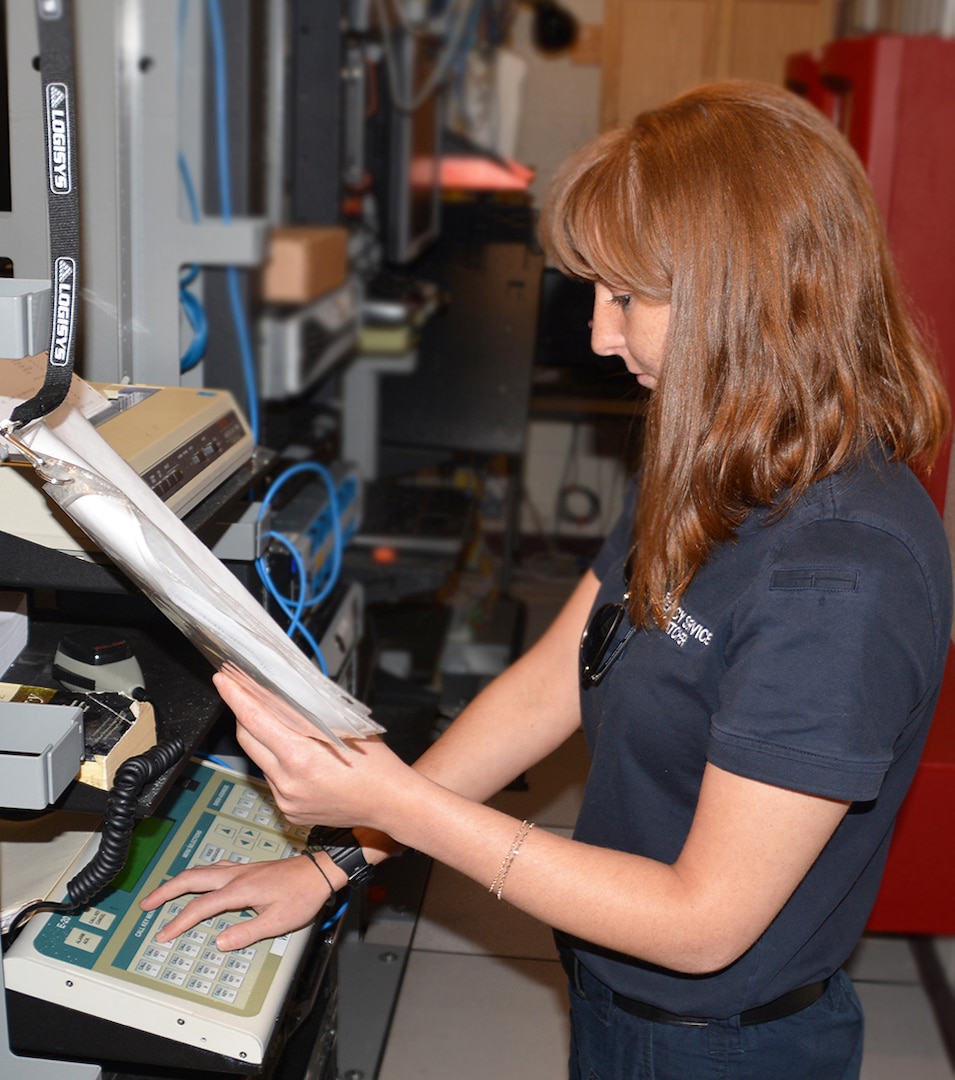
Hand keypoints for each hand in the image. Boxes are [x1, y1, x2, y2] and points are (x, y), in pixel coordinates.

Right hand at [139, 854, 330, 951]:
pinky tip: (198, 877)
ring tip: (163, 892)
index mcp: (239, 890)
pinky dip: (197, 873)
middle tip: (146, 903)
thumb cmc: (302, 895)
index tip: (163, 934)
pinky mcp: (248, 868)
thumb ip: (247, 933)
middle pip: (191, 879)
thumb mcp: (277, 922)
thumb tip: (219, 942)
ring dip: (179, 880)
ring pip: (201, 870)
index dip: (178, 922)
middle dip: (165, 891)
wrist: (318, 872)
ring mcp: (241, 869)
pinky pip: (214, 867)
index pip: (200, 907)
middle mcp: (236, 876)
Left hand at [214, 671, 413, 829]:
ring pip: (260, 758)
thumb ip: (306, 713)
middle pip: (247, 738)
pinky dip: (278, 762)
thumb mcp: (342, 727)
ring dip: (263, 738)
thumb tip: (278, 693)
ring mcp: (286, 798)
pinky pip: (272, 778)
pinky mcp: (288, 809)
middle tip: (243, 693)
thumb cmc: (375, 763)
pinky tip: (296, 755)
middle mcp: (287, 780)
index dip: (236, 696)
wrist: (389, 802)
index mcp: (300, 756)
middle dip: (243, 713)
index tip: (224, 680)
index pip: (255, 719)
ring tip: (277, 723)